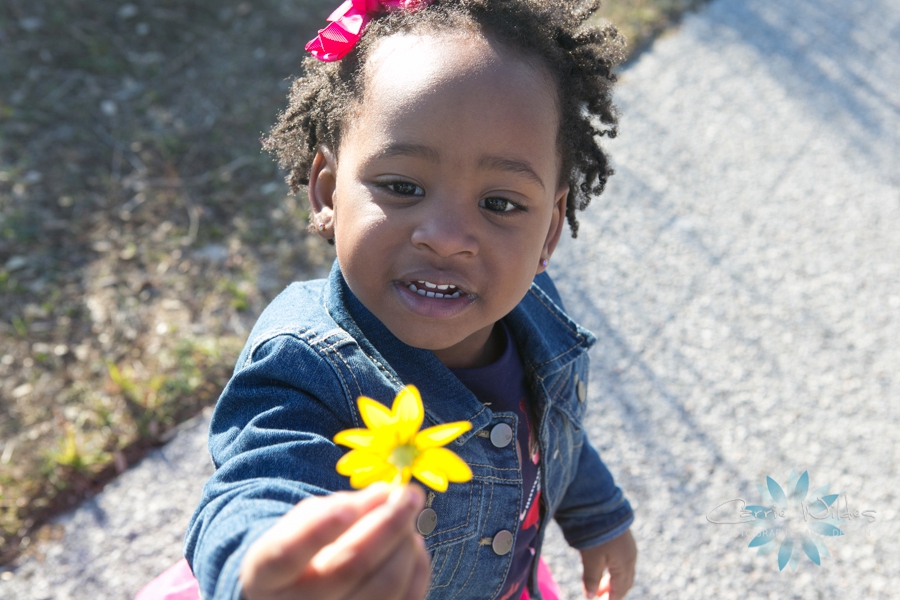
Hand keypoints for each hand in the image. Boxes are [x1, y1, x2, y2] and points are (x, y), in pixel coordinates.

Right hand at [240, 484, 429, 599]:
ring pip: (384, 587)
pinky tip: (411, 545)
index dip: (316, 531)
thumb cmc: (303, 549)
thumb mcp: (305, 522)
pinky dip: (417, 567)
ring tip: (408, 518)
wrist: (298, 595)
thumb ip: (340, 505)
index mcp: (265, 575)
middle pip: (348, 568)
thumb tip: (387, 494)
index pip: (286, 555)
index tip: (346, 505)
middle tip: (410, 494)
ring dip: (405, 544)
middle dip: (387, 524)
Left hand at [579, 528, 636, 599]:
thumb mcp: (591, 558)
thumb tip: (590, 597)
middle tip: (598, 596)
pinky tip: (604, 567)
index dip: (611, 599)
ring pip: (624, 571)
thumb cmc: (596, 533)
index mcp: (625, 565)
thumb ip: (591, 579)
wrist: (602, 505)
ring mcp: (629, 547)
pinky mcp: (625, 538)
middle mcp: (631, 557)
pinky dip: (614, 569)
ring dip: (613, 580)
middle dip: (613, 591)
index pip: (620, 589)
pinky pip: (623, 560)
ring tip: (599, 584)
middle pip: (625, 581)